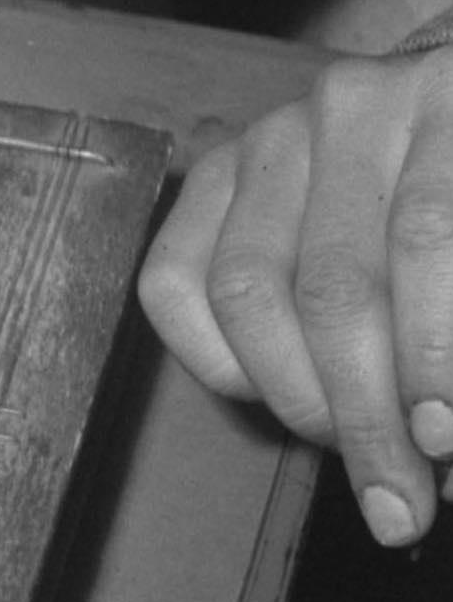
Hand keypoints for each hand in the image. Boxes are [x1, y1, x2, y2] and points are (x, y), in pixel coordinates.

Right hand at [140, 46, 452, 546]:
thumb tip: (441, 448)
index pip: (428, 241)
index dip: (429, 358)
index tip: (440, 445)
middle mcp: (357, 104)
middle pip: (334, 286)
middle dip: (364, 413)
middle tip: (399, 497)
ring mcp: (273, 136)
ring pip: (249, 295)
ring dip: (299, 399)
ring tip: (350, 446)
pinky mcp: (213, 175)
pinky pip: (176, 285)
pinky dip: (221, 363)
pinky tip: (278, 390)